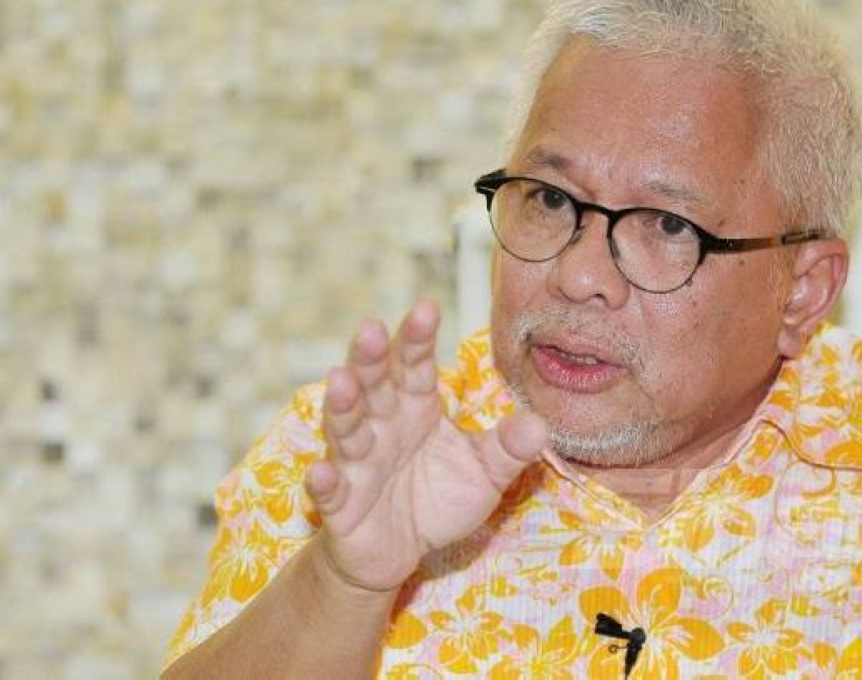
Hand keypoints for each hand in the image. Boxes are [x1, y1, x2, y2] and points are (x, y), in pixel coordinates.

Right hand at [304, 299, 547, 593]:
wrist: (398, 553)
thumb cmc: (437, 498)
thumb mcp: (483, 473)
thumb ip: (507, 448)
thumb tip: (540, 424)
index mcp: (415, 408)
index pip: (415, 366)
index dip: (419, 339)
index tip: (427, 307)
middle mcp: (382, 427)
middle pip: (374, 385)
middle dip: (372, 358)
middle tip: (372, 328)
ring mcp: (357, 464)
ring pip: (346, 429)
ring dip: (341, 406)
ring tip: (340, 380)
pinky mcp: (341, 505)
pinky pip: (330, 492)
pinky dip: (323, 482)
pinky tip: (321, 471)